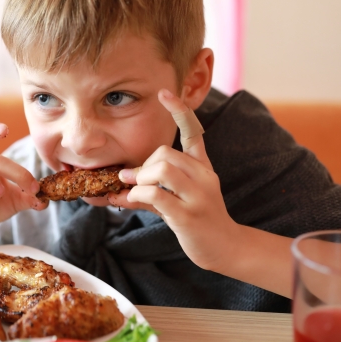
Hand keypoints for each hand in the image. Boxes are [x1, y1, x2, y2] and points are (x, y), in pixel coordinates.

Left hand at [107, 89, 240, 270]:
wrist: (225, 248)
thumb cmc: (197, 221)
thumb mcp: (173, 201)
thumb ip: (148, 191)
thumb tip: (115, 189)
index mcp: (202, 167)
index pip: (194, 131)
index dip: (179, 111)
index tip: (164, 93)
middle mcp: (204, 177)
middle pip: (165, 153)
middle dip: (142, 166)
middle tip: (132, 181)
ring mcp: (198, 196)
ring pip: (161, 170)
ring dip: (139, 179)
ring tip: (133, 191)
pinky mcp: (189, 215)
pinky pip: (155, 195)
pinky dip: (136, 195)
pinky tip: (131, 200)